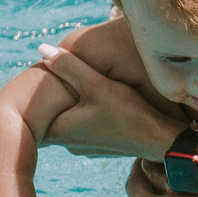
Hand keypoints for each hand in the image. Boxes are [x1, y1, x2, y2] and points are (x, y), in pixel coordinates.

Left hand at [38, 44, 177, 158]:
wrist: (161, 142)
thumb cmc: (129, 114)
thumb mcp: (97, 85)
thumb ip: (69, 67)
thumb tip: (41, 48)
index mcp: (61, 129)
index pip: (35, 112)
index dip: (36, 95)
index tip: (37, 79)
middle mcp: (68, 143)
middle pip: (54, 114)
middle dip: (56, 97)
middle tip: (56, 78)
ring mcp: (85, 148)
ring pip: (71, 121)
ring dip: (74, 106)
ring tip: (80, 87)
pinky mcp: (101, 148)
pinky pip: (86, 127)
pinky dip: (88, 115)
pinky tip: (100, 103)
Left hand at [126, 158, 197, 196]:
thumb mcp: (181, 184)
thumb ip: (160, 173)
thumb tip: (146, 164)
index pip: (133, 182)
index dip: (138, 164)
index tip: (148, 150)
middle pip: (144, 191)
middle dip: (150, 172)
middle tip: (161, 155)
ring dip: (163, 183)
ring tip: (176, 167)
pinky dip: (173, 193)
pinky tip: (189, 184)